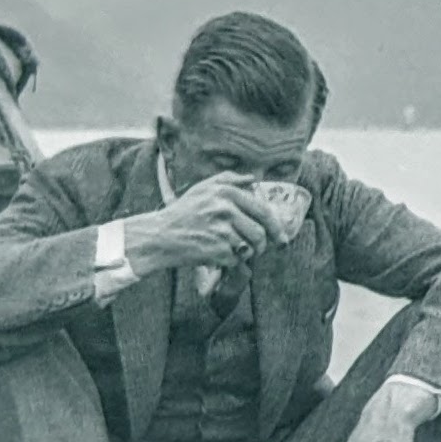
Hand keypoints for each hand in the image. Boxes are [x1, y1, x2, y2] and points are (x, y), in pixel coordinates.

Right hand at [124, 171, 284, 275]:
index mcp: (225, 192)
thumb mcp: (203, 188)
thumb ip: (229, 179)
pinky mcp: (215, 250)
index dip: (277, 227)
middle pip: (260, 233)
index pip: (263, 211)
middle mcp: (225, 208)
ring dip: (247, 254)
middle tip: (260, 250)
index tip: (282, 239)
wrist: (159, 235)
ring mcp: (220, 230)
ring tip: (236, 251)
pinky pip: (236, 260)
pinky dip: (231, 262)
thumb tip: (253, 179)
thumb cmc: (183, 212)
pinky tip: (220, 256)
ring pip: (251, 247)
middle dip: (263, 245)